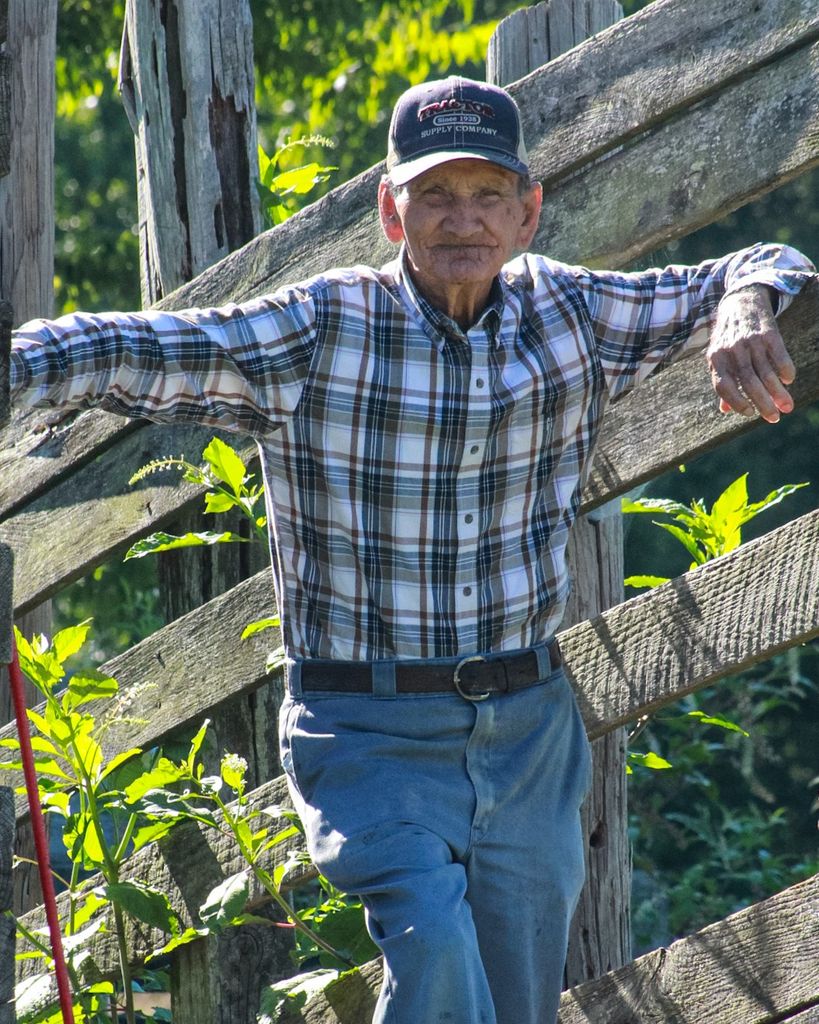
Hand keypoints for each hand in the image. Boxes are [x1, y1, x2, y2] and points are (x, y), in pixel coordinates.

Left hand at [706, 284, 794, 422]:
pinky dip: (785, 369)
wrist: (741, 300)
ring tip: (787, 406)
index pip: (723, 386)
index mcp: (716, 358)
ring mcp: (750, 341)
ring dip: (778, 392)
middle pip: (748, 383)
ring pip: (765, 372)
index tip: (749, 414)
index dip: (736, 402)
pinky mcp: (768, 332)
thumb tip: (725, 410)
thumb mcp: (719, 356)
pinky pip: (779, 355)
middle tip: (775, 418)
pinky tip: (788, 380)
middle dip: (763, 403)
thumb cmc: (728, 335)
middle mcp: (732, 350)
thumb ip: (723, 381)